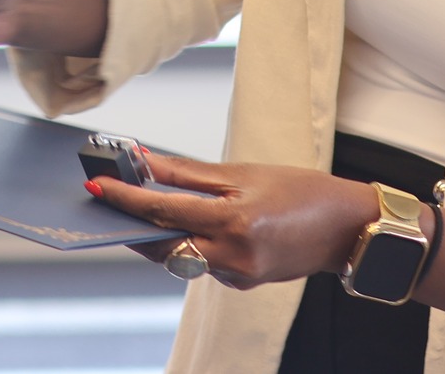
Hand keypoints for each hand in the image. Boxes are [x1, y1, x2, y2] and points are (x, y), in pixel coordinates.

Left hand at [91, 154, 379, 289]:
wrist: (346, 228)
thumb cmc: (301, 190)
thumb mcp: (244, 172)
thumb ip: (190, 174)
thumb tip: (145, 162)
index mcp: (234, 221)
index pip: (165, 211)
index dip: (126, 199)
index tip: (97, 187)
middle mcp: (233, 255)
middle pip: (164, 245)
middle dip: (133, 226)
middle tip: (108, 203)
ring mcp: (238, 274)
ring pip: (181, 257)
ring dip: (157, 235)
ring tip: (138, 210)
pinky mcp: (242, 282)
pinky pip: (202, 264)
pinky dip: (188, 244)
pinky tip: (184, 225)